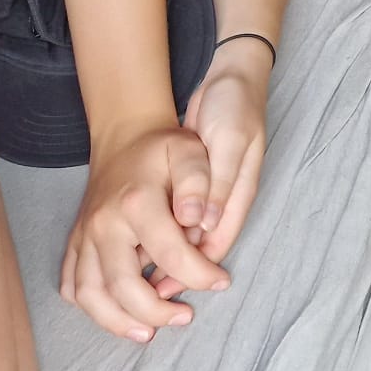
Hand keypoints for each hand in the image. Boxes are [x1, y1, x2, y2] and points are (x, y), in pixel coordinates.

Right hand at [61, 125, 230, 341]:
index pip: (170, 254)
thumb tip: (198, 220)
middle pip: (122, 285)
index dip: (199, 275)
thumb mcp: (190, 149)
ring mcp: (84, 235)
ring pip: (89, 294)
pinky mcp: (75, 243)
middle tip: (185, 317)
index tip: (221, 282)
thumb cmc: (164, 148)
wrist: (126, 136)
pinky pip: (71, 286)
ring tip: (149, 333)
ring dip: (117, 321)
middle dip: (155, 311)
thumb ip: (200, 181)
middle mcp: (103, 224)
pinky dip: (91, 308)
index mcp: (136, 203)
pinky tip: (117, 315)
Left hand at [146, 41, 271, 299]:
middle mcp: (222, 201)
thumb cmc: (232, 106)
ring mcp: (209, 194)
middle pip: (200, 251)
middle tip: (146, 294)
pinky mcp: (195, 186)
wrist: (230, 77)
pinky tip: (136, 248)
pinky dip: (160, 239)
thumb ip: (218, 183)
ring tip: (135, 282)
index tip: (163, 290)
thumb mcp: (229, 139)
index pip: (215, 245)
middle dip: (175, 276)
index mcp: (235, 195)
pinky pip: (179, 223)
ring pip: (188, 242)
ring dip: (166, 263)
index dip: (192, 272)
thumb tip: (203, 226)